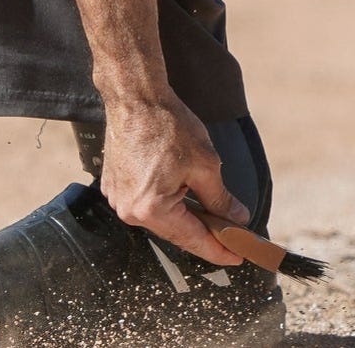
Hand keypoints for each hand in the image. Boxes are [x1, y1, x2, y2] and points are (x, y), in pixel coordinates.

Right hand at [99, 92, 250, 265]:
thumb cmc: (167, 125)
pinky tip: (185, 196)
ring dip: (186, 217)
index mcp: (151, 209)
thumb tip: (237, 218)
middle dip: (205, 234)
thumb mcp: (205, 164)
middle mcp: (130, 210)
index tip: (237, 256)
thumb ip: (221, 199)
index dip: (219, 250)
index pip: (192, 240)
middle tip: (232, 236)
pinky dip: (168, 204)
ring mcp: (119, 199)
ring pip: (162, 219)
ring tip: (212, 215)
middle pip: (176, 232)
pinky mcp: (116, 187)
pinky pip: (147, 205)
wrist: (135, 98)